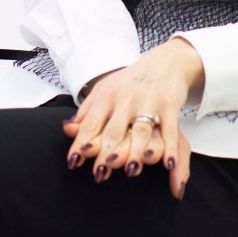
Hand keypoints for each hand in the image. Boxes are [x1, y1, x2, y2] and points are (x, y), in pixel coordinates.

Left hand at [62, 38, 203, 200]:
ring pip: (141, 132)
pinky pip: (169, 131)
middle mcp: (126, 98)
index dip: (81, 144)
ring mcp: (149, 101)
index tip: (74, 162)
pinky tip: (168, 166)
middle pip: (114, 130)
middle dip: (106, 153)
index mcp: (106, 95)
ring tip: (130, 171)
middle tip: (99, 175)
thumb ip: (86, 110)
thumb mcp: (105, 89)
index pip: (90, 124)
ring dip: (135, 153)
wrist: (165, 61)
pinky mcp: (169, 105)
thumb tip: (67, 130)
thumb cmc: (130, 81)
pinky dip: (169, 149)